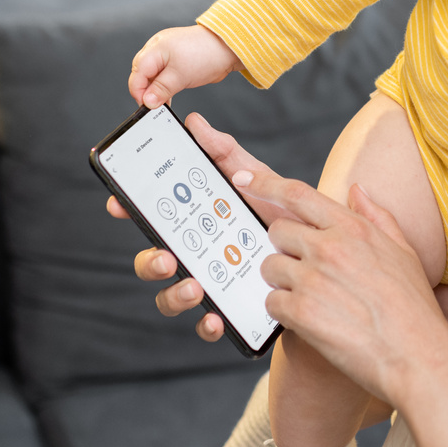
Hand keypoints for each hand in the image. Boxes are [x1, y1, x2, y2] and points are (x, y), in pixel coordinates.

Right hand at [103, 112, 298, 342]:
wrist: (329, 256)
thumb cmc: (283, 214)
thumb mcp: (258, 179)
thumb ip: (226, 153)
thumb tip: (195, 122)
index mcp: (195, 222)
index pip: (153, 217)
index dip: (128, 208)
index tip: (118, 203)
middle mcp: (195, 255)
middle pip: (154, 260)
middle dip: (150, 260)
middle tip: (167, 256)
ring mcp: (210, 285)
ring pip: (172, 296)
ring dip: (174, 294)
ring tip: (194, 285)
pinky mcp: (231, 312)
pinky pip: (208, 324)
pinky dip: (207, 324)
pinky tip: (218, 319)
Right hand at [128, 25, 242, 107]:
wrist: (228, 48)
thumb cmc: (207, 53)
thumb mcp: (180, 76)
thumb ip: (161, 89)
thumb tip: (147, 101)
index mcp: (155, 48)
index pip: (137, 73)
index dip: (139, 91)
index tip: (146, 106)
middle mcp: (157, 48)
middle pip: (142, 73)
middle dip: (145, 91)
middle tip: (154, 106)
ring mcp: (166, 54)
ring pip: (152, 75)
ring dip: (155, 90)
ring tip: (162, 103)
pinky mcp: (175, 60)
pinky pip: (162, 75)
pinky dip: (163, 87)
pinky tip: (167, 97)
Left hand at [236, 168, 447, 406]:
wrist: (417, 357)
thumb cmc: (413, 308)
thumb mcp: (403, 251)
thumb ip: (377, 216)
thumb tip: (357, 189)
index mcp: (352, 228)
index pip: (297, 194)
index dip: (264, 182)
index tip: (242, 179)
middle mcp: (329, 247)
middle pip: (278, 232)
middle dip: (285, 249)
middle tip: (305, 270)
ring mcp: (312, 280)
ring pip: (269, 268)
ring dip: (282, 282)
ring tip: (311, 300)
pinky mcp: (300, 313)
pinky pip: (271, 302)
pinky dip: (283, 312)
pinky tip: (308, 321)